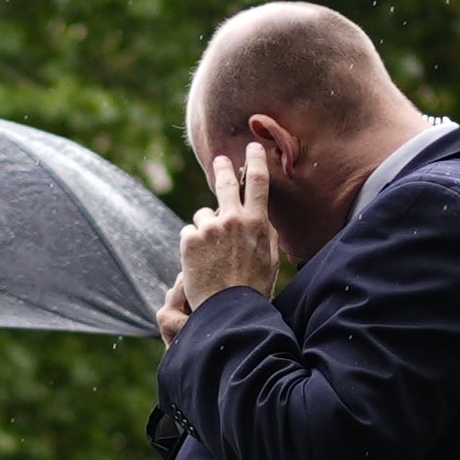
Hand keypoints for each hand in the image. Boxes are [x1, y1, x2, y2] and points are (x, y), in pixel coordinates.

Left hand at [165, 144, 286, 327]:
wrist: (227, 311)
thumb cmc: (252, 287)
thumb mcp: (270, 258)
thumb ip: (264, 232)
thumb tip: (261, 213)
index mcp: (256, 222)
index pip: (257, 181)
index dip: (255, 160)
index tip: (252, 148)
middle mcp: (232, 219)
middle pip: (225, 182)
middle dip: (223, 168)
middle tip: (221, 159)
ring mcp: (209, 228)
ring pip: (204, 214)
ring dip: (206, 226)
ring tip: (212, 254)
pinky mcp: (189, 239)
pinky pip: (190, 231)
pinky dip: (193, 243)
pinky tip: (200, 262)